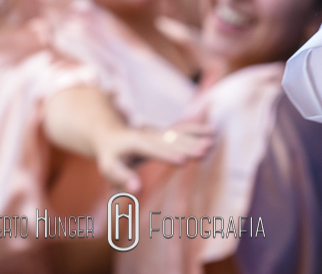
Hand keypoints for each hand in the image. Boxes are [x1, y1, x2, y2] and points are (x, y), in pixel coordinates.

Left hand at [94, 123, 212, 192]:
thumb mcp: (110, 168)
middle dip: (188, 147)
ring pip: (179, 136)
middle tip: (205, 151)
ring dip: (195, 140)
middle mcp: (150, 135)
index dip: (168, 155)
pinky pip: (183, 132)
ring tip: (211, 145)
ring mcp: (160, 134)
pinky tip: (212, 132)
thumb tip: (137, 190)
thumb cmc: (110, 156)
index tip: (183, 160)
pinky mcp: (166, 135)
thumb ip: (122, 178)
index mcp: (136, 143)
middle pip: (171, 141)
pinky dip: (197, 131)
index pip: (153, 149)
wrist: (112, 134)